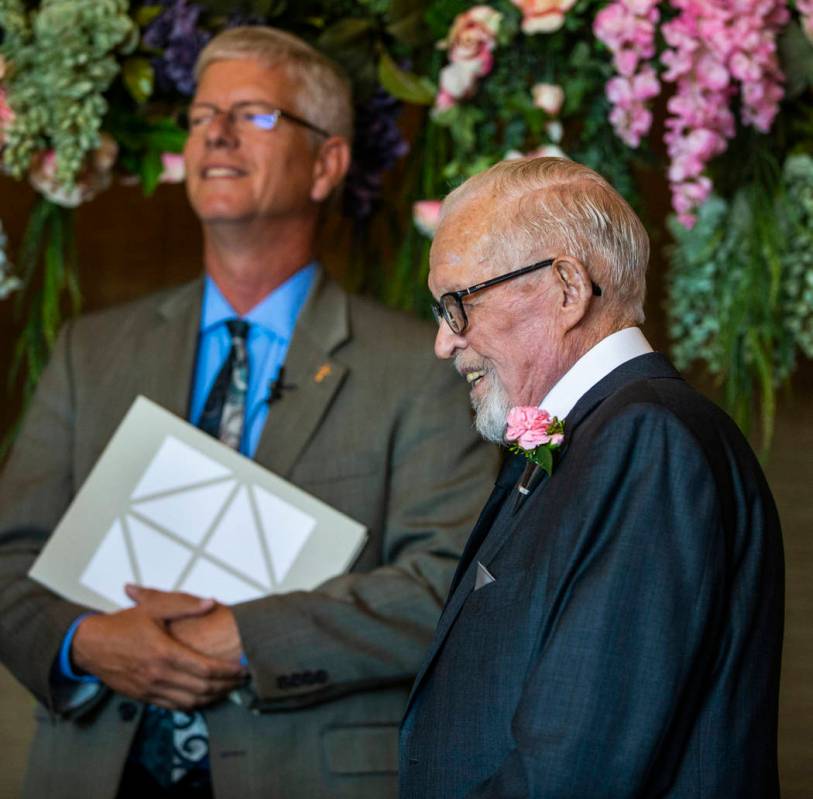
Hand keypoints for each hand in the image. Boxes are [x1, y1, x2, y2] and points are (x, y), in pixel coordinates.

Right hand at [72, 586, 245, 709]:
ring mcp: (150, 689)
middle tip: (241, 679)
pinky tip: (204, 696)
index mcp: (164, 653)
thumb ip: (185, 605)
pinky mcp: (143, 697)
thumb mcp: (154, 607)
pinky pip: (173, 706)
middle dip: (226, 686)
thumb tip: (211, 603)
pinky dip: (193, 704)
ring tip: (228, 688)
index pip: (206, 669)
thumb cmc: (122, 624)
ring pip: (190, 702)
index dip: (228, 671)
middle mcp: (158, 675)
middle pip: (202, 689)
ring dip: (212, 698)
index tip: (242, 667)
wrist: (90, 645)